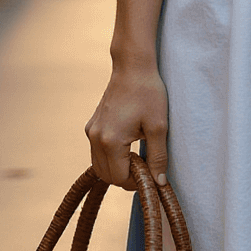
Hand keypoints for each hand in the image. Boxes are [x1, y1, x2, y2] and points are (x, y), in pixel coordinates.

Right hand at [85, 61, 168, 190]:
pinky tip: (128, 149)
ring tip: (139, 158)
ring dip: (117, 169)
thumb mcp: (158, 127)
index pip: (119, 178)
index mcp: (110, 141)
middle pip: (106, 176)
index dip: (137, 182)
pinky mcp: (91, 126)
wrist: (132, 67)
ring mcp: (91, 131)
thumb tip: (159, 182)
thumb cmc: (149, 94)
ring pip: (99, 166)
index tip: (152, 175)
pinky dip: (110, 159)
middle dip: (126, 178)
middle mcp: (95, 138)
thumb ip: (158, 157)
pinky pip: (97, 153)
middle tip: (146, 168)